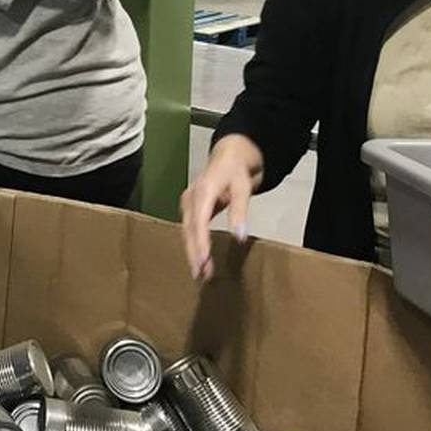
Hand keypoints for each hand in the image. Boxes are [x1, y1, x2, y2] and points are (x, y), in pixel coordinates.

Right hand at [179, 134, 263, 280]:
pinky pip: (189, 228)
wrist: (229, 154)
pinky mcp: (190, 207)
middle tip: (201, 275)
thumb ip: (240, 212)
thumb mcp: (243, 188)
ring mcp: (188, 202)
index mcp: (202, 191)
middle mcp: (191, 197)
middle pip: (189, 229)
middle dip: (194, 253)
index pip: (199, 222)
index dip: (200, 244)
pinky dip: (192, 244)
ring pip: (186, 230)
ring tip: (200, 272)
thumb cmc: (236, 171)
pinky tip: (198, 257)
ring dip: (192, 251)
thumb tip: (239, 237)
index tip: (204, 262)